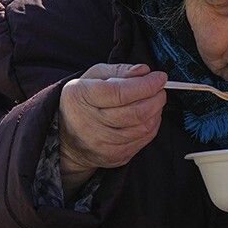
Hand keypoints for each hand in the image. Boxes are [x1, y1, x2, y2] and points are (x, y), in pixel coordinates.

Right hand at [58, 64, 166, 192]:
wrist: (67, 138)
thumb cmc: (83, 101)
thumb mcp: (93, 77)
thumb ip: (118, 71)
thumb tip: (143, 71)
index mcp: (81, 97)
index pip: (120, 93)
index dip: (146, 85)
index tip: (159, 77)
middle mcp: (89, 123)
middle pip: (135, 112)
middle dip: (156, 97)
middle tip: (160, 88)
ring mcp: (102, 144)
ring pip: (143, 127)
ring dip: (156, 111)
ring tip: (155, 100)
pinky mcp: (114, 156)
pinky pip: (143, 140)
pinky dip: (152, 125)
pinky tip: (149, 116)